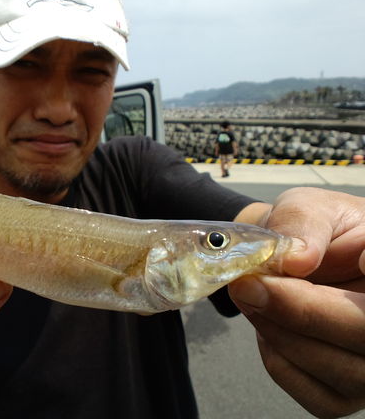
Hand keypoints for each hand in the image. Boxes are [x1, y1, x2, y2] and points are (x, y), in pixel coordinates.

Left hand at [229, 187, 364, 417]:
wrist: (296, 256)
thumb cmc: (313, 230)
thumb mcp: (309, 208)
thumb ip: (303, 222)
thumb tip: (296, 259)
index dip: (363, 289)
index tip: (359, 257)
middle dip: (300, 310)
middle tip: (249, 284)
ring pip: (337, 368)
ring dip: (279, 331)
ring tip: (253, 296)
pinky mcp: (346, 394)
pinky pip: (310, 388)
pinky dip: (276, 354)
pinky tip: (269, 322)